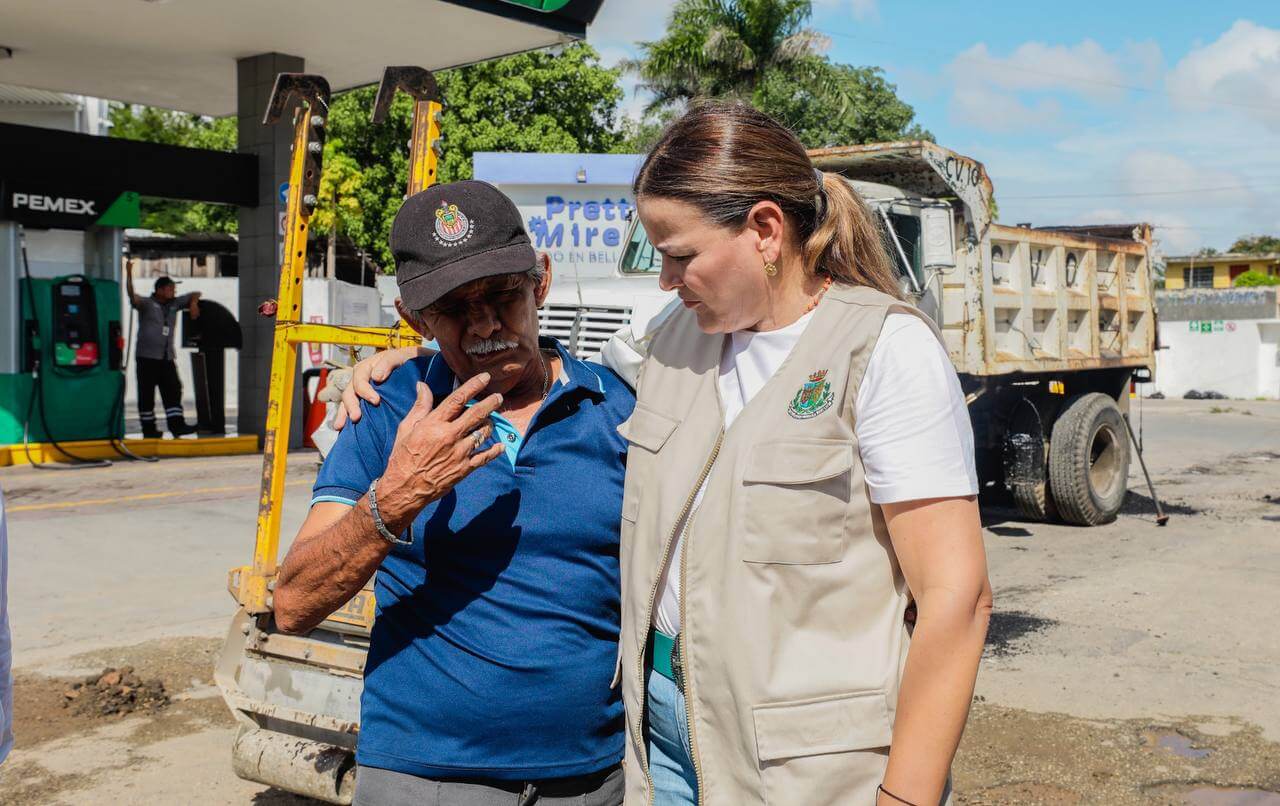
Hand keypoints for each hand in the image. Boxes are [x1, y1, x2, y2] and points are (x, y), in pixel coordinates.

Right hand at [334, 346, 421, 429]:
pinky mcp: (363, 403)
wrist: (412, 368)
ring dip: (343, 414)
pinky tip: (343, 429)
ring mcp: (359, 393)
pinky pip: (351, 410)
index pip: (359, 380)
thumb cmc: (404, 361)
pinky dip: (346, 419)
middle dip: (351, 406)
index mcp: (365, 369)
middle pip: (349, 393)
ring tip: (340, 426)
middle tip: (356, 417)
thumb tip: (376, 377)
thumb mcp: (398, 356)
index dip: (365, 391)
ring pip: (346, 403)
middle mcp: (359, 381)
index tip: (376, 401)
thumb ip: (388, 363)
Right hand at [375, 373, 505, 528]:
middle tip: (498, 397)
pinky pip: (486, 456)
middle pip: (477, 413)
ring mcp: (459, 452)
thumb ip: (419, 406)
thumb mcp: (406, 428)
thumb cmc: (403, 456)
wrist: (404, 488)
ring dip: (490, 424)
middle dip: (491, 402)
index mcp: (434, 424)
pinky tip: (500, 445)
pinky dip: (495, 450)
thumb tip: (422, 385)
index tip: (485, 377)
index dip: (474, 385)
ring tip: (490, 421)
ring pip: (484, 432)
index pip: (458, 399)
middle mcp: (449, 436)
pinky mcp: (465, 468)